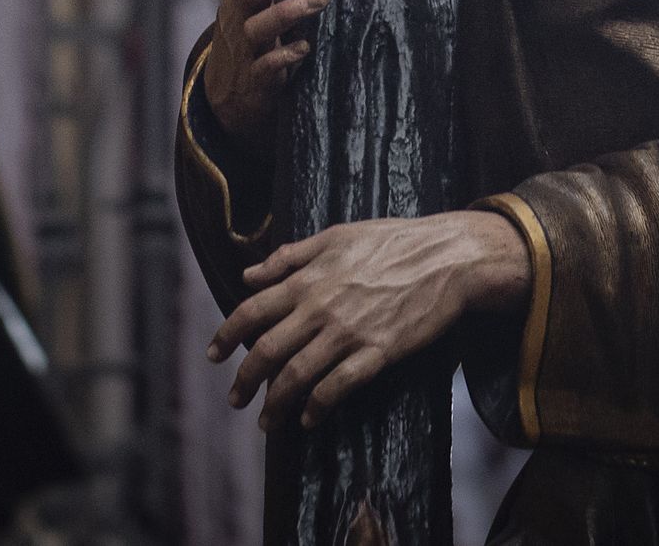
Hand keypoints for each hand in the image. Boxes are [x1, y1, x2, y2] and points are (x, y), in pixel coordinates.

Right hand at [202, 0, 326, 156]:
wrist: (226, 95)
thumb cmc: (248, 33)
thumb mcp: (253, 0)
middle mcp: (235, 18)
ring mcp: (241, 50)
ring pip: (259, 26)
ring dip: (291, 10)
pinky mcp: (253, 81)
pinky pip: (266, 67)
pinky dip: (285, 56)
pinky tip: (306, 46)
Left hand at [208, 213, 529, 430]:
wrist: (445, 257)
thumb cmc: (391, 240)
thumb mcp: (335, 235)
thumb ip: (289, 256)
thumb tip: (249, 273)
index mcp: (308, 277)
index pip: (252, 310)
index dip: (226, 335)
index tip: (213, 356)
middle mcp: (321, 306)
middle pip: (268, 350)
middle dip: (245, 380)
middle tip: (235, 400)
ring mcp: (348, 332)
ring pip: (297, 375)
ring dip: (276, 404)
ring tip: (266, 422)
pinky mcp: (376, 353)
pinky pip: (337, 387)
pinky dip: (318, 407)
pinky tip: (310, 418)